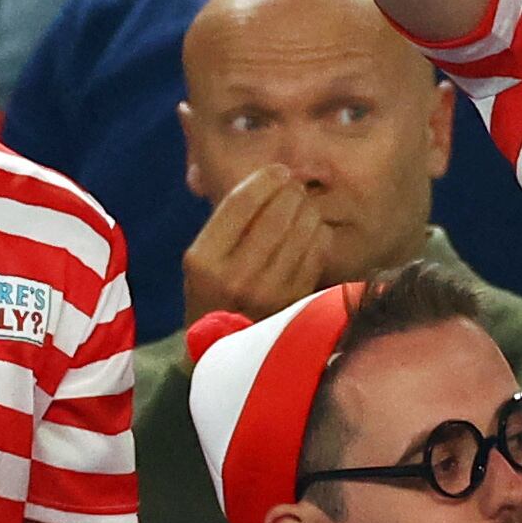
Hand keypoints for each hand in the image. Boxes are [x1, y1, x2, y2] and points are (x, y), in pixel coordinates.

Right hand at [179, 164, 335, 323]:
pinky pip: (316, 253)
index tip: (277, 171)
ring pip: (301, 231)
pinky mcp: (294, 303)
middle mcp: (235, 277)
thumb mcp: (202, 260)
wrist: (223, 351)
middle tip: (295, 187)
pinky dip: (319, 234)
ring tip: (304, 206)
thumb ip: (225, 222)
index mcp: (204, 260)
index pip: (240, 204)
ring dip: (308, 210)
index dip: (264, 180)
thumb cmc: (213, 295)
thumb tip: (263, 177)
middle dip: (291, 192)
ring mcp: (268, 293)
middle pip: (275, 215)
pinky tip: (312, 230)